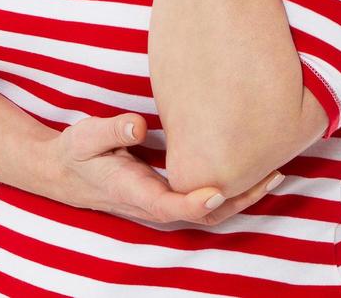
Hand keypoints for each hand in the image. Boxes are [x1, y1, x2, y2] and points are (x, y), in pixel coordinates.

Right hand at [44, 112, 283, 226]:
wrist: (65, 174)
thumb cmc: (77, 153)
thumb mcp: (85, 136)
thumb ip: (111, 131)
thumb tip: (138, 125)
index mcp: (133, 194)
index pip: (170, 207)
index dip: (196, 202)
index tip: (219, 189)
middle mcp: (153, 206)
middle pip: (204, 215)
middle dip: (240, 200)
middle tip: (272, 175)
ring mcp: (164, 205)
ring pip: (211, 213)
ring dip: (244, 197)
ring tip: (275, 173)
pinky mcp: (169, 197)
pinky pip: (206, 203)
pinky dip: (233, 192)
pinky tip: (253, 171)